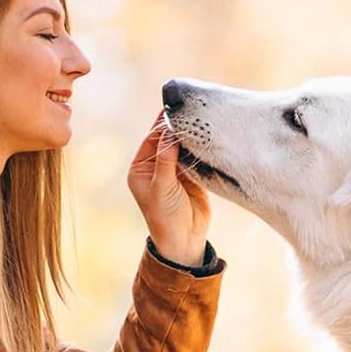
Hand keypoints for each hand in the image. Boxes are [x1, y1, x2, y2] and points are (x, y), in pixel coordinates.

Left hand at [127, 114, 211, 267]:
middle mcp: (156, 167)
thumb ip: (166, 159)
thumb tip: (169, 131)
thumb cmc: (165, 217)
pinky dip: (201, 147)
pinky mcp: (191, 176)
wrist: (185, 241)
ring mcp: (174, 171)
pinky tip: (209, 135)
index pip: (152, 139)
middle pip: (167, 140)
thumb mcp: (162, 187)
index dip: (163, 125)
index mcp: (140, 169)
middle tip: (192, 110)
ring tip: (203, 119)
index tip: (176, 110)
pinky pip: (195, 156)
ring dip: (191, 136)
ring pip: (182, 146)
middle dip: (178, 128)